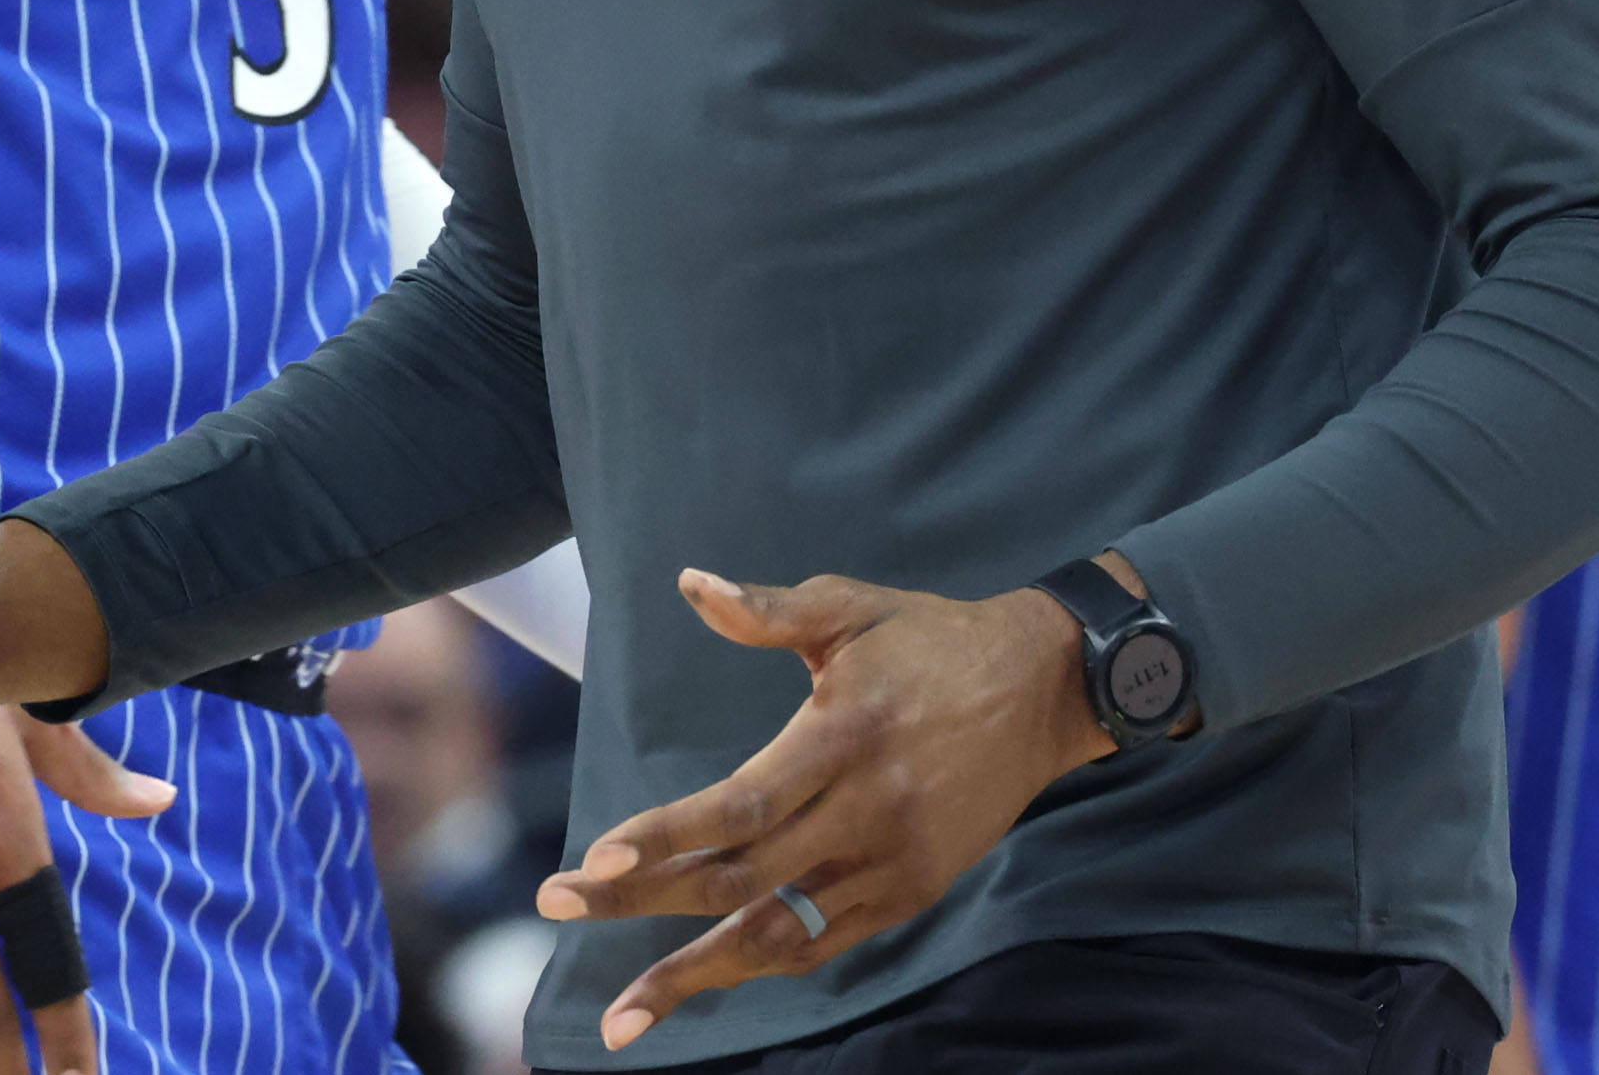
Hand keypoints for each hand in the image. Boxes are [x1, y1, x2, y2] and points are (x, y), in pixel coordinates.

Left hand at [534, 567, 1116, 1051]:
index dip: (664, 839)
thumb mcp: (854, 608)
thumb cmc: (933, 639)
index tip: (593, 865)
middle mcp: (867, 810)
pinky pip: (827, 944)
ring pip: (780, 933)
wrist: (1046, 689)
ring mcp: (893, 861)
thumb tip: (689, 584)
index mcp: (844, 736)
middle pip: (738, 878)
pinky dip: (764, 962)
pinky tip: (708, 980)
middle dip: (639, 902)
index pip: (739, 807)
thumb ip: (768, 610)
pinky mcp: (913, 890)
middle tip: (553, 907)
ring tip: (621, 1014)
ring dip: (695, 974)